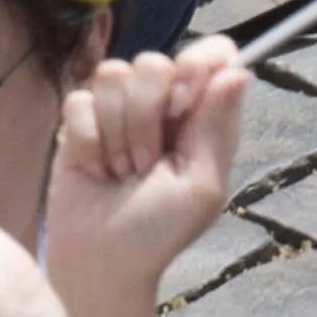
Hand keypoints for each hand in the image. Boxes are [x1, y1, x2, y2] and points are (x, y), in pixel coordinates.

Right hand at [38, 38, 244, 316]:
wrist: (98, 262)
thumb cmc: (156, 233)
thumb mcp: (202, 187)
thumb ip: (217, 126)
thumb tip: (236, 70)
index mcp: (203, 115)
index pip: (212, 54)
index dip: (196, 65)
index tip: (182, 105)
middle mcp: (163, 105)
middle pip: (154, 62)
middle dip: (146, 116)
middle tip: (147, 163)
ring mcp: (118, 110)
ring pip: (112, 74)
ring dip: (116, 132)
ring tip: (121, 170)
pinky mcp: (80, 121)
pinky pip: (79, 99)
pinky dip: (86, 140)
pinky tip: (94, 169)